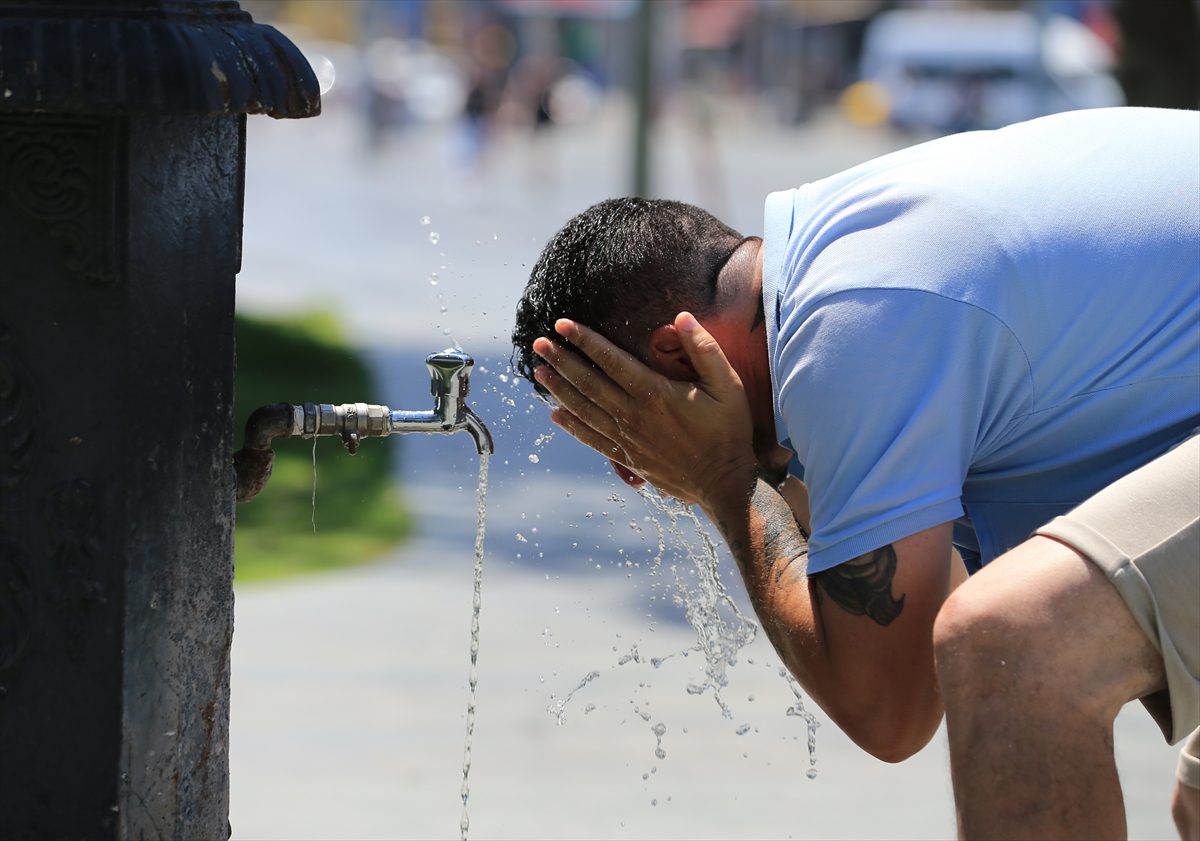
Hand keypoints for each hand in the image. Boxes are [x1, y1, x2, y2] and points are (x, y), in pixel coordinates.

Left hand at [531, 313, 757, 507]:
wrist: (723, 483)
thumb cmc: (728, 431)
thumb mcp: (727, 385)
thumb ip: (704, 349)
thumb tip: (682, 316)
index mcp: (654, 393)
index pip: (611, 360)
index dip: (585, 340)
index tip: (563, 324)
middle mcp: (634, 415)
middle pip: (588, 383)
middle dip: (562, 360)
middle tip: (538, 343)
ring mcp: (627, 438)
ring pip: (584, 410)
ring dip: (559, 389)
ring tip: (539, 372)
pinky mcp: (627, 457)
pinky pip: (592, 439)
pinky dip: (571, 426)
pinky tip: (555, 415)